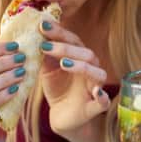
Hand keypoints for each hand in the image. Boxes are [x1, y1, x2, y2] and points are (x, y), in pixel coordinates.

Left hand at [38, 21, 109, 135]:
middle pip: (87, 54)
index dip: (60, 33)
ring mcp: (96, 87)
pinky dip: (102, 97)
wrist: (62, 115)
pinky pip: (104, 102)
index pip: (74, 41)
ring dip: (81, 66)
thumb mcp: (47, 69)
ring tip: (64, 63)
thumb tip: (36, 35)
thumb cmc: (57, 88)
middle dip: (66, 48)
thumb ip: (45, 54)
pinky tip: (97, 93)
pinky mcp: (96, 107)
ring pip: (97, 73)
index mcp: (81, 58)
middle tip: (45, 46)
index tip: (42, 26)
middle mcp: (92, 69)